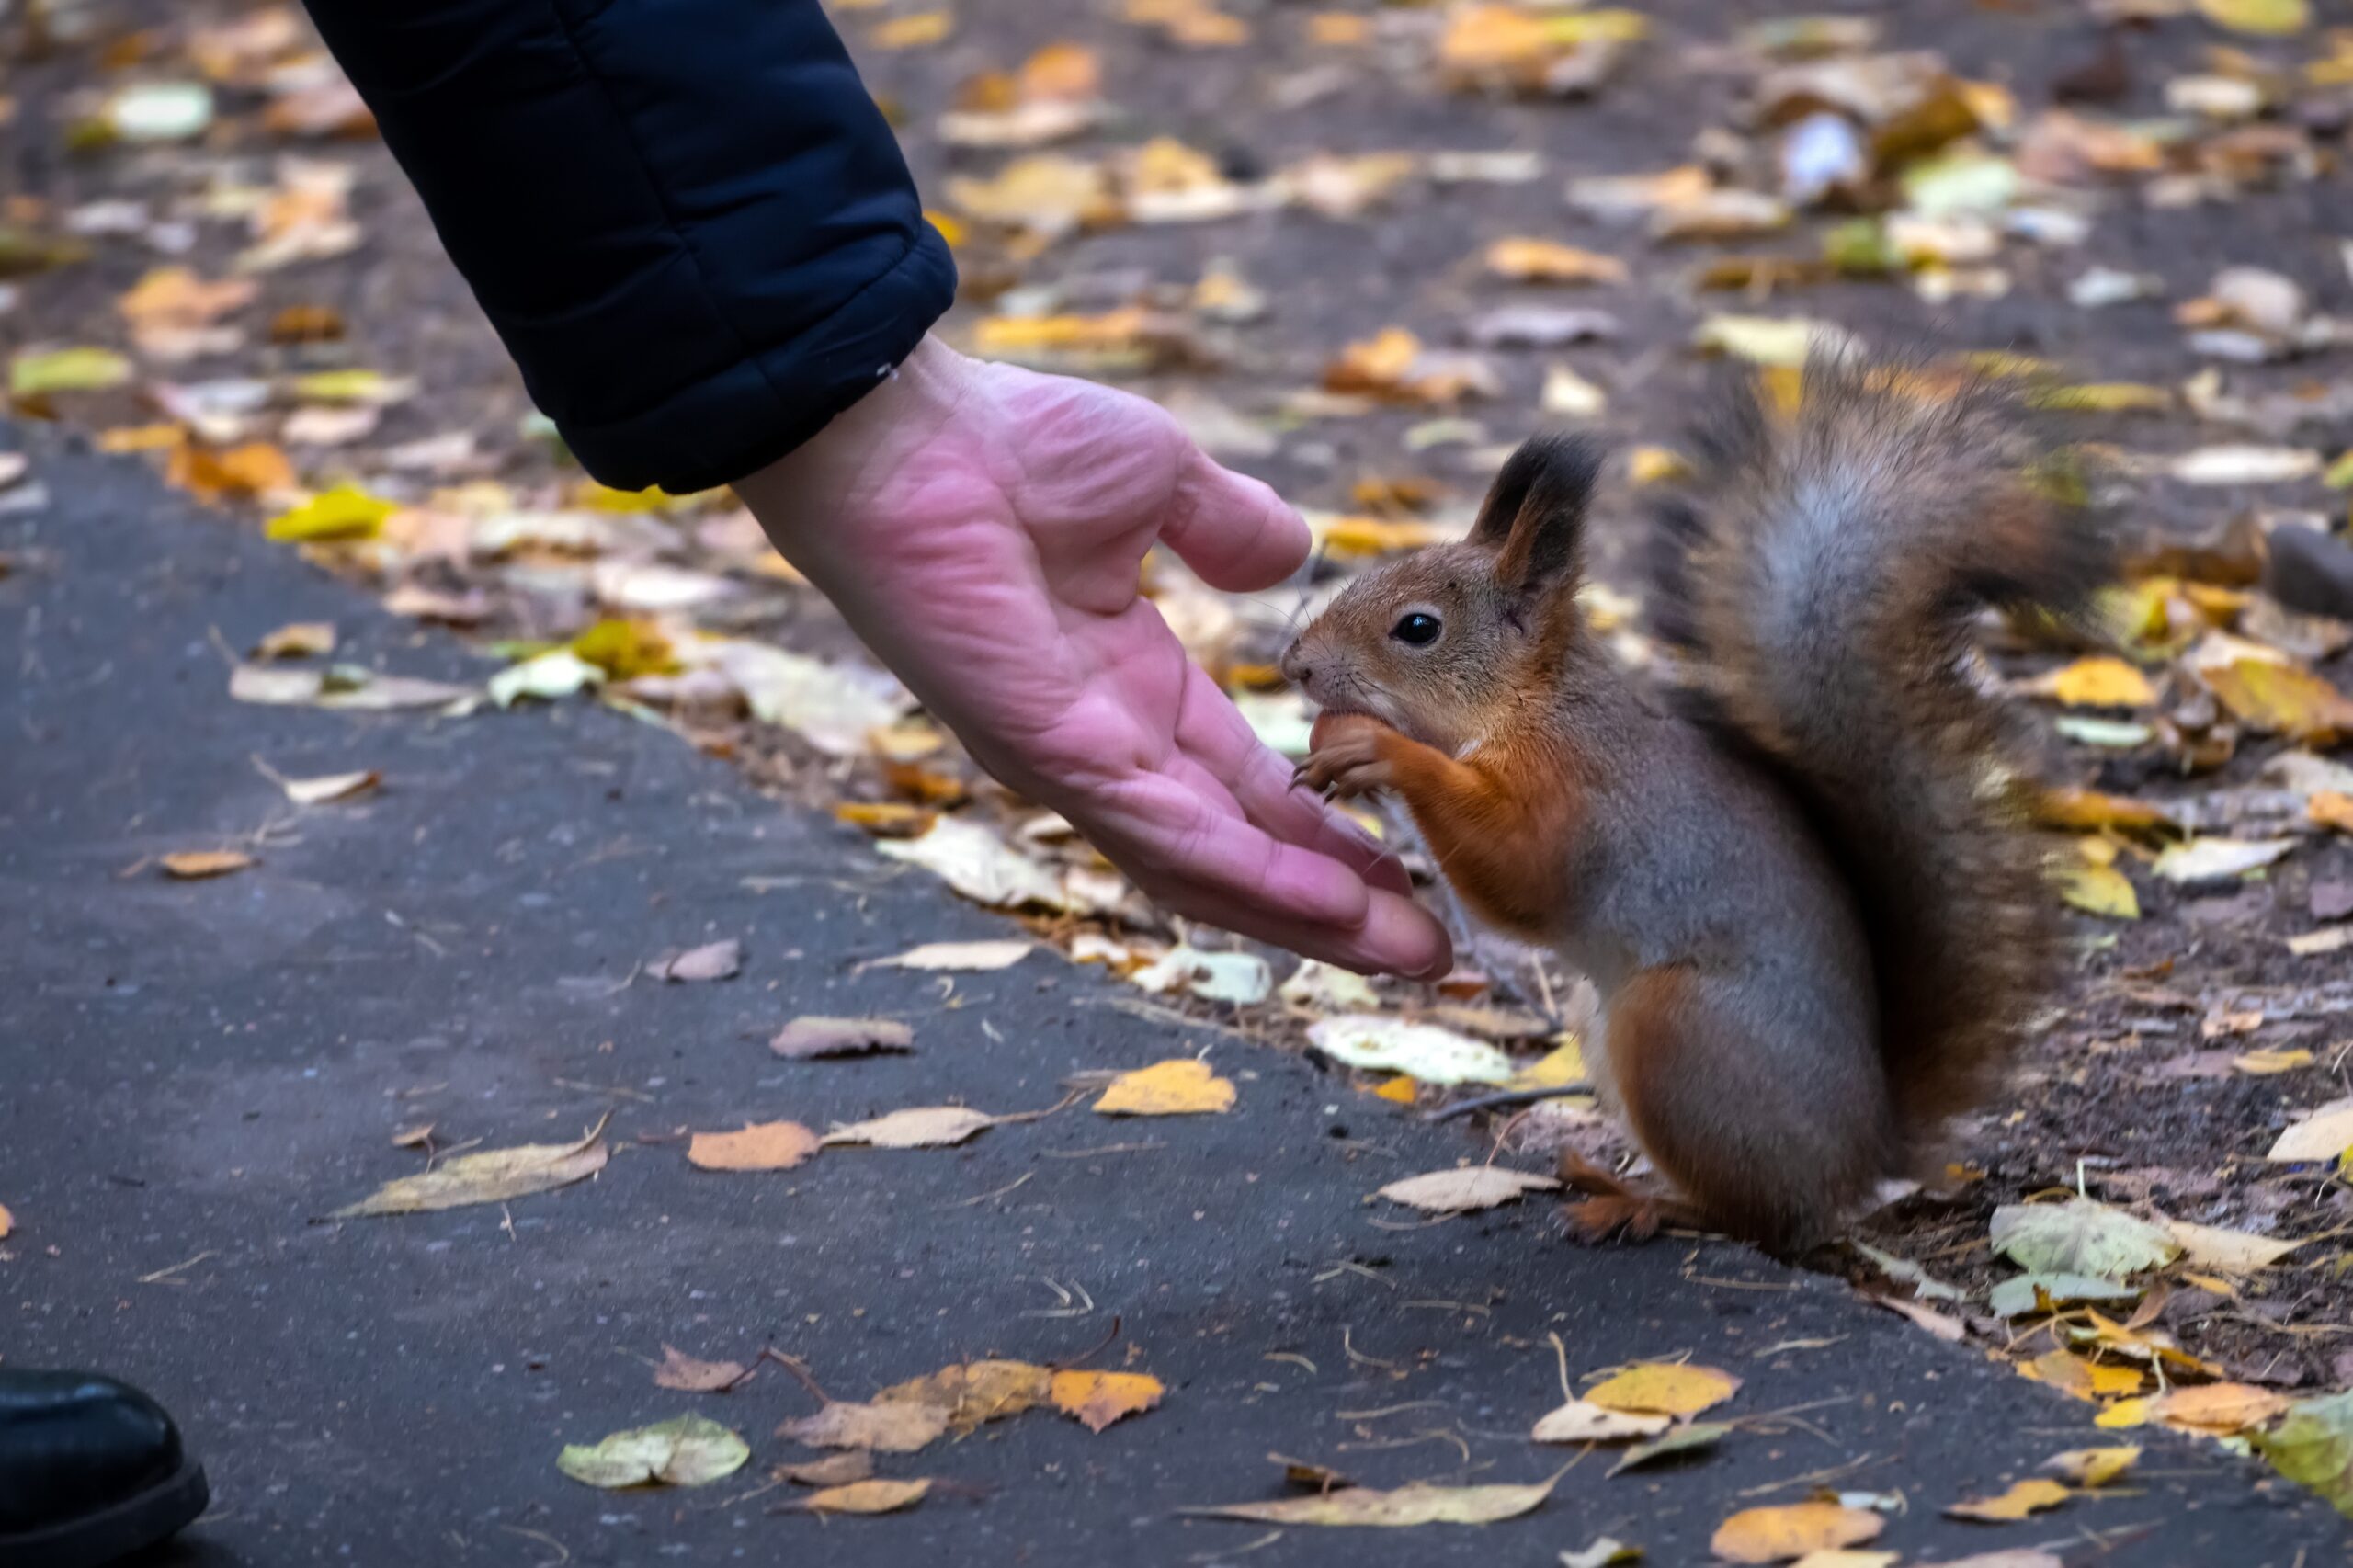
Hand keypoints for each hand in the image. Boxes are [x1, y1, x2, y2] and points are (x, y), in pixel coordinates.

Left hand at [734, 338, 1450, 978]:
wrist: (903, 432)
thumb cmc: (1008, 443)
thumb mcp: (1162, 480)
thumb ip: (1230, 526)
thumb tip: (1292, 555)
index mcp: (1131, 688)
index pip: (1244, 790)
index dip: (1325, 836)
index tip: (1405, 869)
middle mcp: (1107, 745)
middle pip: (1238, 854)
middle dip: (1335, 907)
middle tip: (1431, 951)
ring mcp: (1076, 764)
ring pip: (1209, 870)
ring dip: (1311, 918)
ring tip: (1406, 956)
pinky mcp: (1052, 757)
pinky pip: (1169, 836)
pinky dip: (1254, 878)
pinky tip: (1332, 908)